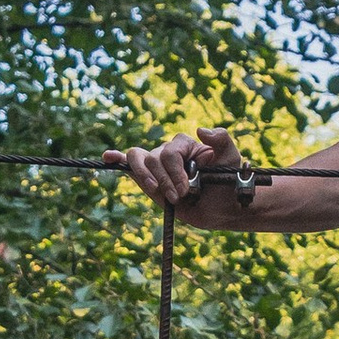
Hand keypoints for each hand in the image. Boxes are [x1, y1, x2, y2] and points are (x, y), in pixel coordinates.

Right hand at [105, 122, 246, 206]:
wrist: (222, 207)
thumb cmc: (227, 182)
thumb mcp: (231, 159)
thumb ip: (221, 140)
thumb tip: (200, 130)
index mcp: (184, 144)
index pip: (169, 153)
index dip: (175, 172)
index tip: (187, 189)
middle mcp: (168, 151)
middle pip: (153, 159)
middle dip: (165, 181)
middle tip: (181, 197)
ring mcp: (156, 165)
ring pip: (138, 160)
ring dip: (147, 178)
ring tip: (161, 194)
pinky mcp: (149, 179)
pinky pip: (129, 164)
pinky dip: (117, 159)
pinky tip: (108, 157)